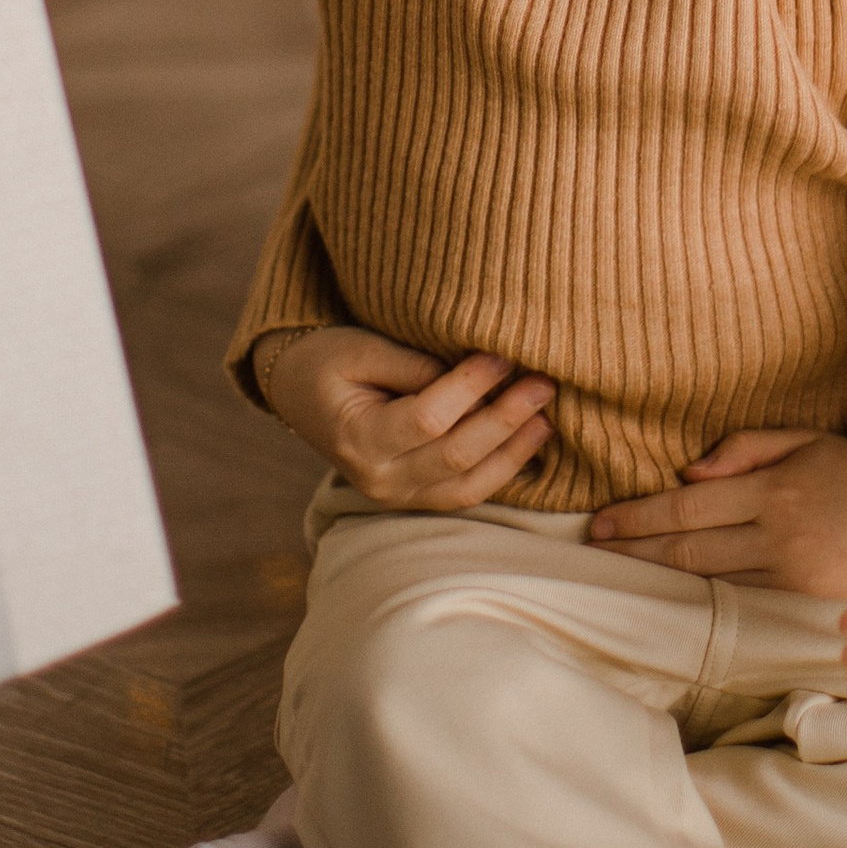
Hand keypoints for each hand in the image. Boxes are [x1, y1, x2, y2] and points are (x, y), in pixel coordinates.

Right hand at [255, 330, 555, 510]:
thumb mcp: (361, 348)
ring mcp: (397, 497)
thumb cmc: (330, 361)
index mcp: (358, 439)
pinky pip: (465, 493)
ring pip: (468, 485)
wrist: (301, 392)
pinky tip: (530, 440)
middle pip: (455, 456)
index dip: (471, 387)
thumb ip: (414, 365)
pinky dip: (502, 469)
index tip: (503, 354)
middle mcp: (379, 480)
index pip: (428, 418)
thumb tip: (475, 377)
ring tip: (546, 415)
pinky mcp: (415, 498)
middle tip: (543, 382)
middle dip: (505, 418)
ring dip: (514, 451)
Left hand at [588, 427, 846, 601]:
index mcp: (774, 490)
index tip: (601, 523)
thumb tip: (690, 472)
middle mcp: (778, 535)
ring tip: (618, 577)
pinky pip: (741, 605)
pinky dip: (701, 603)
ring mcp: (791, 578)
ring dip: (657, 580)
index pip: (687, 508)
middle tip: (592, 553)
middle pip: (688, 548)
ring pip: (708, 583)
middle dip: (634, 550)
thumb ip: (748, 449)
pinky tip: (672, 602)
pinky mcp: (804, 608)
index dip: (639, 516)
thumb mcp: (808, 442)